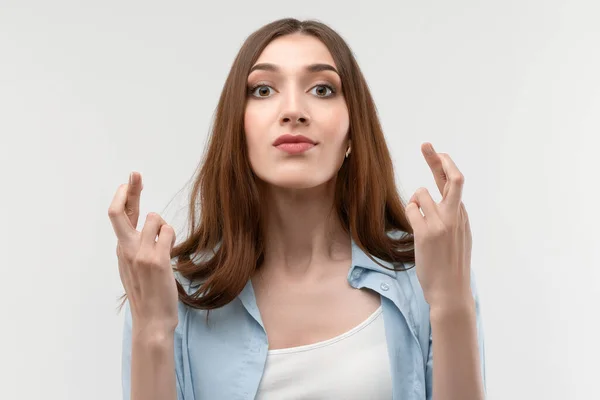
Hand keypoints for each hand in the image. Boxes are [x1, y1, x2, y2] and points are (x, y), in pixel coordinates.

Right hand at [108, 172, 178, 333]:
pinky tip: (171, 253)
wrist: (152, 321)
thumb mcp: (135, 268)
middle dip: (129, 190)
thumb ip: (137, 246)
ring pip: (155, 218)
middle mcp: (126, 249)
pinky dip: (172, 236)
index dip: (124, 197)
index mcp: (121, 250)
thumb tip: (148, 225)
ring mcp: (140, 254)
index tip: (130, 182)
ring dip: (165, 226)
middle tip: (135, 173)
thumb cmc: (148, 294)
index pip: (117, 217)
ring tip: (166, 246)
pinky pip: (167, 232)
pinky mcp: (156, 260)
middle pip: (119, 212)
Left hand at [405, 143, 472, 309]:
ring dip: (414, 201)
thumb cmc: (451, 266)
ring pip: (421, 194)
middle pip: (451, 179)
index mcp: (463, 216)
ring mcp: (443, 224)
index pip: (455, 183)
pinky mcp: (427, 233)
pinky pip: (412, 209)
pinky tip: (414, 228)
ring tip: (417, 221)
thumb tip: (440, 199)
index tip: (436, 152)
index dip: (445, 165)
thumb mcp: (458, 238)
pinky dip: (410, 212)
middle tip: (426, 145)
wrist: (451, 291)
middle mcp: (456, 216)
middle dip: (438, 159)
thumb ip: (452, 217)